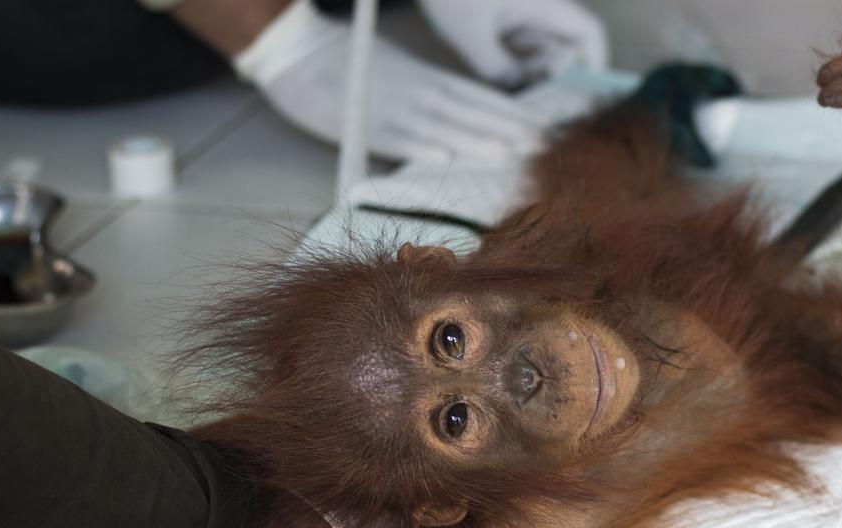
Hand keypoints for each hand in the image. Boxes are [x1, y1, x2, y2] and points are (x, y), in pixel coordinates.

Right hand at [235, 1, 542, 161]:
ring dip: (479, 140)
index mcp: (426, 79)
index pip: (477, 97)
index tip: (538, 126)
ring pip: (444, 126)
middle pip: (470, 112)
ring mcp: (394, 110)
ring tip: (514, 152)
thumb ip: (425, 98)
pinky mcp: (368, 125)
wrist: (299, 56)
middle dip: (508, 127)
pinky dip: (425, 147)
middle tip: (543, 143)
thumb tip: (451, 132)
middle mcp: (417, 94)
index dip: (509, 112)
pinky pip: (400, 138)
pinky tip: (449, 157)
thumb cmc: (347, 66)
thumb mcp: (397, 74)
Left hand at [418, 0, 607, 87]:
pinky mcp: (511, 18)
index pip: (589, 33)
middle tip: (546, 102)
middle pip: (574, 45)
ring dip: (544, 73)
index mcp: (543, 4)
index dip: (596, 63)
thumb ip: (497, 69)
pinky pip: (531, 46)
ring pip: (552, 48)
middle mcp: (542, 8)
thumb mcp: (469, 35)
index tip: (585, 93)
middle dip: (566, 76)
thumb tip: (519, 94)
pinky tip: (511, 81)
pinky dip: (527, 66)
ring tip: (525, 93)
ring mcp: (527, 13)